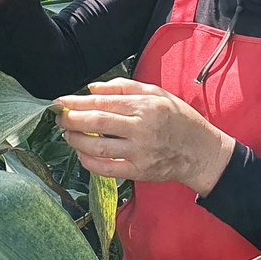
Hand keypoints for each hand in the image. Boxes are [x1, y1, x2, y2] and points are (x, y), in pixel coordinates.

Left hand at [54, 78, 235, 196]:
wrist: (202, 151)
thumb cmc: (179, 118)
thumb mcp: (157, 93)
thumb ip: (124, 87)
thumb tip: (93, 88)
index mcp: (145, 105)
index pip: (103, 103)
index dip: (77, 102)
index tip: (60, 101)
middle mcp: (142, 128)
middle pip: (96, 123)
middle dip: (71, 120)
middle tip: (58, 117)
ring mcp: (140, 152)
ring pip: (98, 147)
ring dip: (76, 140)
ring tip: (67, 134)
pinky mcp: (140, 172)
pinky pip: (107, 169)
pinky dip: (89, 162)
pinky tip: (82, 154)